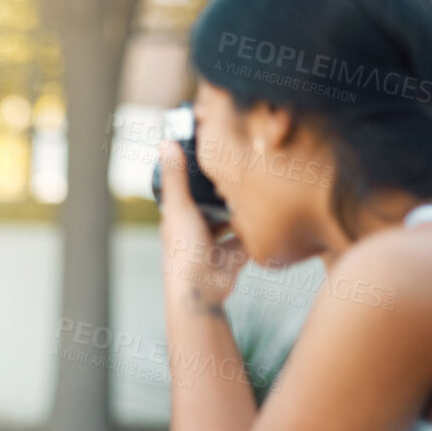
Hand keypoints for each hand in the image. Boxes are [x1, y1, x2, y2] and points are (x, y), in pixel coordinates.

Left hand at [157, 141, 247, 314]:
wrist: (202, 289)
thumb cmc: (184, 250)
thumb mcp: (180, 206)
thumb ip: (177, 176)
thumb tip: (165, 141)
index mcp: (176, 220)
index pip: (185, 195)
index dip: (195, 182)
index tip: (210, 162)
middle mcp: (193, 233)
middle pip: (209, 210)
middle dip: (221, 197)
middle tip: (238, 175)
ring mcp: (212, 248)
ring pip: (228, 226)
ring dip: (238, 214)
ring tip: (253, 193)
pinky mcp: (230, 261)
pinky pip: (244, 244)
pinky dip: (253, 235)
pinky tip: (265, 219)